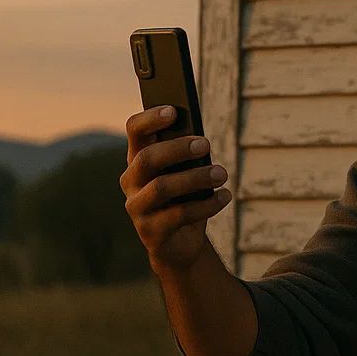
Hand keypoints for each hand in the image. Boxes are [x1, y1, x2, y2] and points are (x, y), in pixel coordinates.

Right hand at [120, 105, 231, 273]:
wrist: (179, 245)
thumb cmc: (185, 200)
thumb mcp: (186, 175)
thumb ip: (188, 158)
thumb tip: (201, 142)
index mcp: (138, 160)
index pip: (134, 131)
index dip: (150, 119)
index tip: (173, 110)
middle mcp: (131, 182)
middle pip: (146, 158)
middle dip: (177, 149)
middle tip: (206, 144)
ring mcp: (137, 208)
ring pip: (161, 187)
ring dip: (195, 178)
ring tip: (222, 173)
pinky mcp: (150, 232)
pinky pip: (178, 215)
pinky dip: (206, 205)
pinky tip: (225, 196)